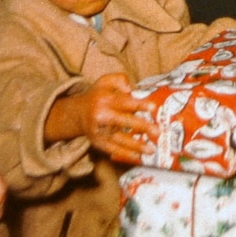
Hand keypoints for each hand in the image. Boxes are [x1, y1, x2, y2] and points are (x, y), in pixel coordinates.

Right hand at [45, 73, 160, 162]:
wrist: (78, 113)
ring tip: (151, 149)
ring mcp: (99, 131)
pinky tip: (137, 157)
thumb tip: (130, 89)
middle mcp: (102, 115)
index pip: (124, 102)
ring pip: (119, 139)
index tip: (152, 107)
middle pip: (123, 121)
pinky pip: (112, 149)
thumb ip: (120, 79)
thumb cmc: (98, 95)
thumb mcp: (106, 81)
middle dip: (141, 127)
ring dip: (136, 145)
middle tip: (157, 131)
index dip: (139, 105)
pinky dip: (125, 154)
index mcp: (105, 99)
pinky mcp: (98, 142)